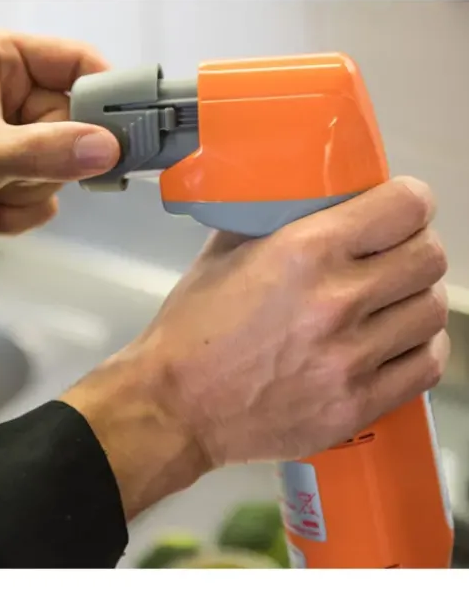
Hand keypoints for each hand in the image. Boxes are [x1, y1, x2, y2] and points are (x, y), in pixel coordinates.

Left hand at [0, 28, 119, 278]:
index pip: (78, 64)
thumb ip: (45, 151)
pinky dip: (18, 212)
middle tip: (18, 172)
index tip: (132, 133)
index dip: (107, 96)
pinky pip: (47, 198)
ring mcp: (13, 140)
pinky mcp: (10, 179)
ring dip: (27, 191)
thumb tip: (110, 149)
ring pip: (65, 168)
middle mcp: (11, 94)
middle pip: (78, 124)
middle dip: (49, 161)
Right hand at [62, 177, 449, 519]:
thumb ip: (270, 221)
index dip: (409, 201)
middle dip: (415, 247)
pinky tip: (395, 341)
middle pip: (429, 258)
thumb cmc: (190, 329)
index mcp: (303, 252)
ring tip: (391, 301)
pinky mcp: (357, 405)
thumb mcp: (220, 255)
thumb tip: (303, 201)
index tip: (401, 208)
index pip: (405, 207)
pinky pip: (424, 365)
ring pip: (431, 311)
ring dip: (414, 298)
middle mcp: (337, 301)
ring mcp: (352, 359)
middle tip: (393, 255)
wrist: (175, 407)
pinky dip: (417, 346)